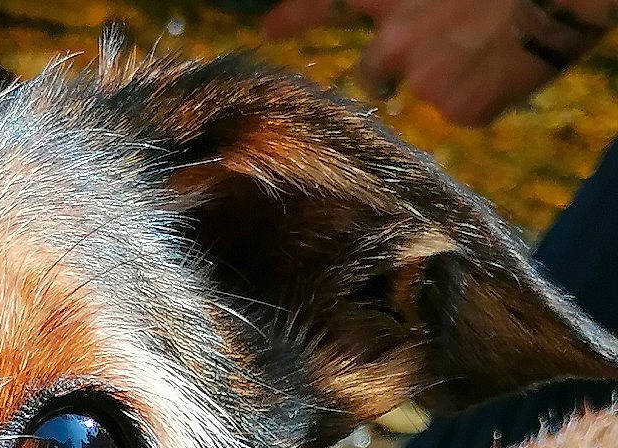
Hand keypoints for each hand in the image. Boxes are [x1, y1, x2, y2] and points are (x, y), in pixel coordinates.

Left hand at [260, 0, 581, 125]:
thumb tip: (384, 18)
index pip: (321, 3)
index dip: (292, 17)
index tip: (267, 30)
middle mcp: (391, 40)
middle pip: (371, 70)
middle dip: (391, 64)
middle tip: (434, 43)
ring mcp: (423, 80)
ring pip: (419, 89)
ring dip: (442, 74)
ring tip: (485, 42)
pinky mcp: (457, 110)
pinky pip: (461, 108)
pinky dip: (482, 90)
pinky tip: (507, 62)